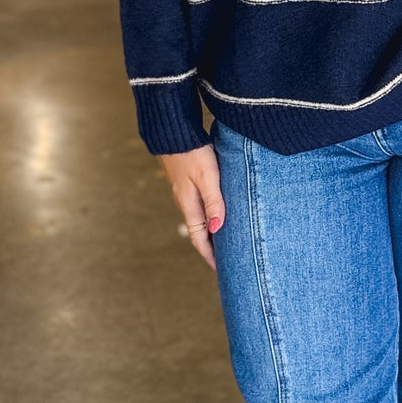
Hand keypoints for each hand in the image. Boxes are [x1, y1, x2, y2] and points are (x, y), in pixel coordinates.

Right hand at [161, 144, 225, 269]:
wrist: (173, 131)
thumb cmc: (193, 153)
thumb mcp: (207, 177)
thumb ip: (214, 202)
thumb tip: (218, 229)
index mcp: (189, 205)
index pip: (199, 239)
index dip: (210, 255)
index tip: (221, 270)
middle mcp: (186, 202)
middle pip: (199, 232)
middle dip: (212, 247)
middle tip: (228, 261)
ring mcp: (186, 192)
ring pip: (200, 219)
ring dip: (211, 231)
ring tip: (227, 241)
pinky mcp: (188, 182)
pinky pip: (200, 206)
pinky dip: (210, 215)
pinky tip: (219, 213)